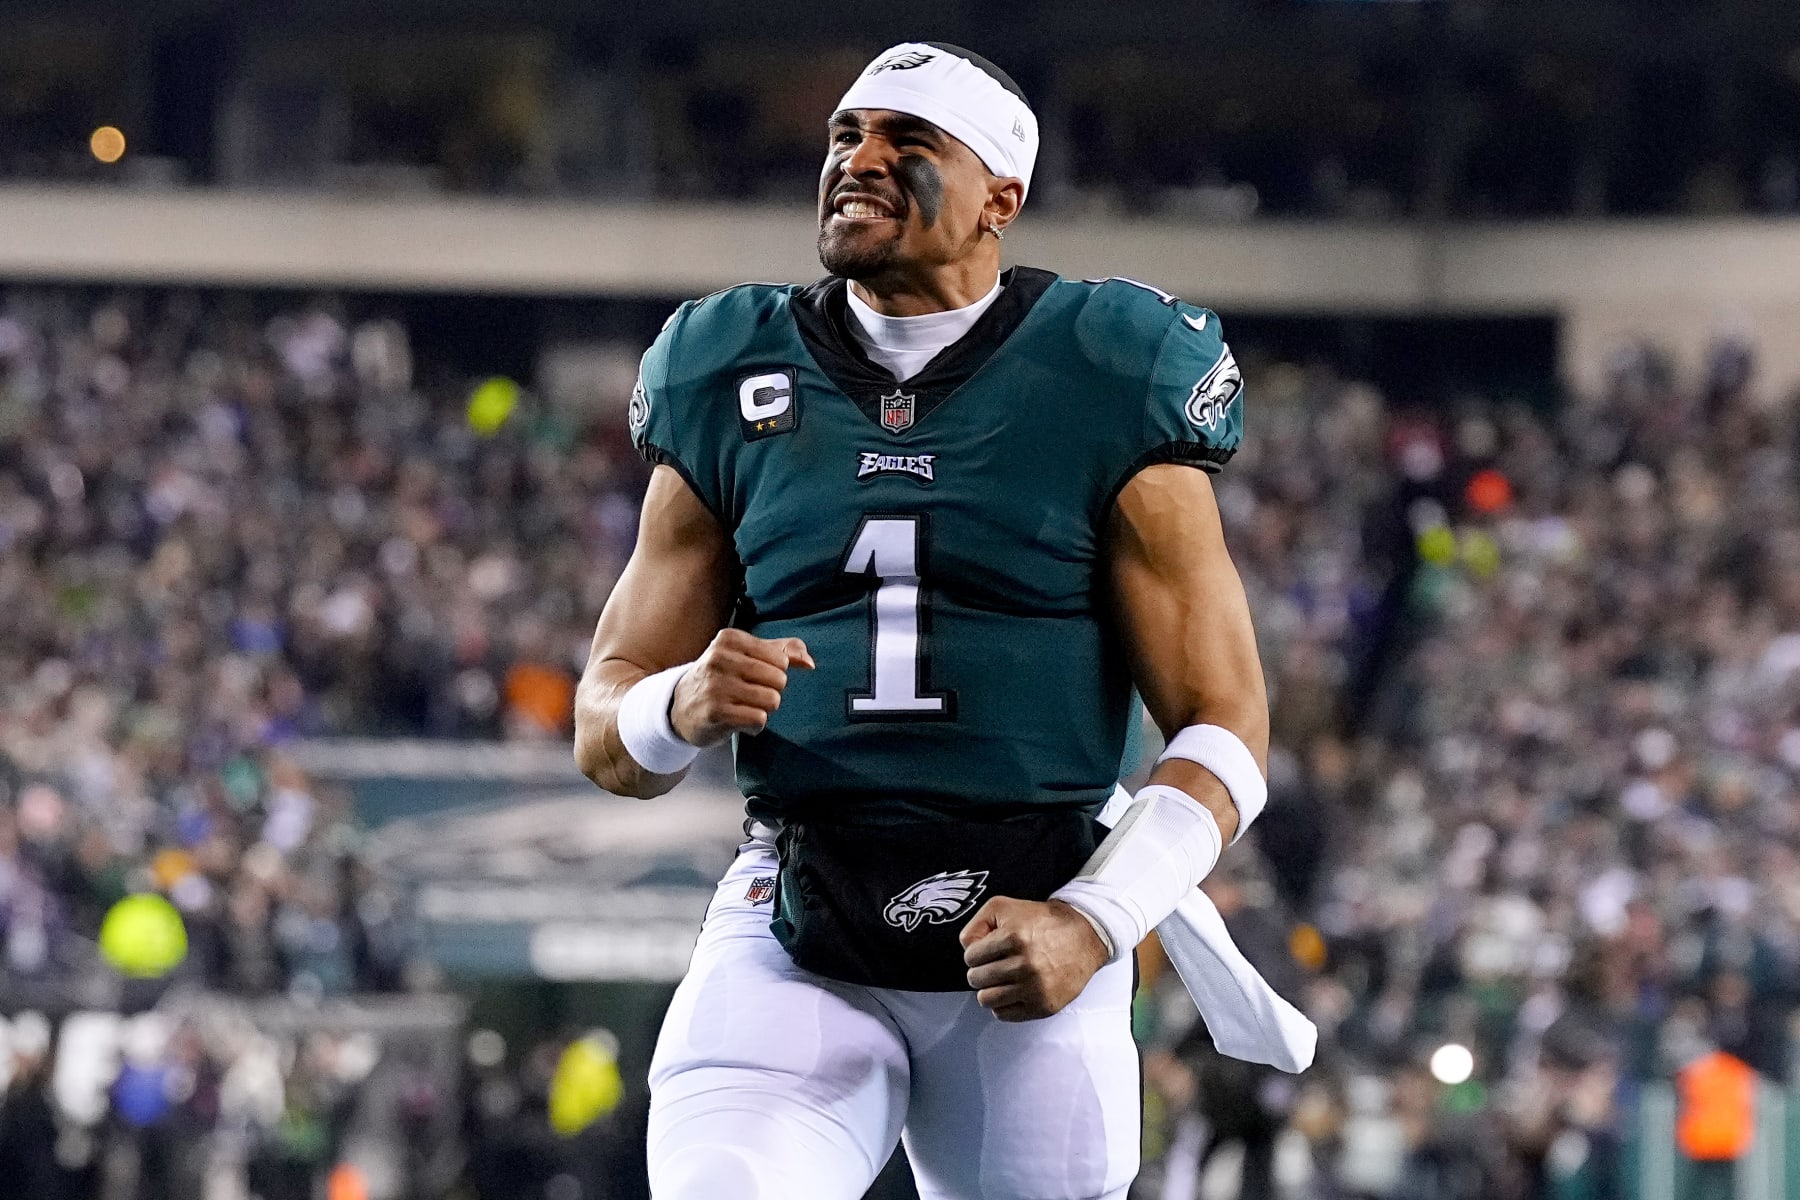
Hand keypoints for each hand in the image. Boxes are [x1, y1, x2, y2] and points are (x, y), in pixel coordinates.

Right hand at [669, 629, 812, 746]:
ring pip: (772, 700)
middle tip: (748, 694)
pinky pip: (759, 719)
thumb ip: (783, 651)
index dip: (775, 673)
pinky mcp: (716, 712)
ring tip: (742, 707)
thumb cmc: (721, 679)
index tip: (752, 677)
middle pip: (779, 680)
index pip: (781, 659)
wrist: (679, 708)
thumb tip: (809, 663)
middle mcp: (720, 658)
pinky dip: (754, 725)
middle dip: (770, 692)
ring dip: (763, 709)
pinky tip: (737, 721)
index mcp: (730, 639)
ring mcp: (716, 686)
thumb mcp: (747, 655)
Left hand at [959, 897, 1110, 1021]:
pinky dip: (1004, 1004)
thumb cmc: (1042, 921)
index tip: (989, 950)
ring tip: (1002, 979)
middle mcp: (1025, 965)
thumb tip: (967, 948)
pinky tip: (1014, 990)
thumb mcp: (1004, 907)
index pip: (970, 957)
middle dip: (981, 970)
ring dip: (990, 989)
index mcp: (1013, 938)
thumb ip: (976, 924)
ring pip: (986, 999)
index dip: (976, 952)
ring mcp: (1035, 988)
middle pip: (976, 979)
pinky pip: (1004, 1014)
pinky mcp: (1044, 1006)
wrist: (1084, 936)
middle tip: (996, 964)